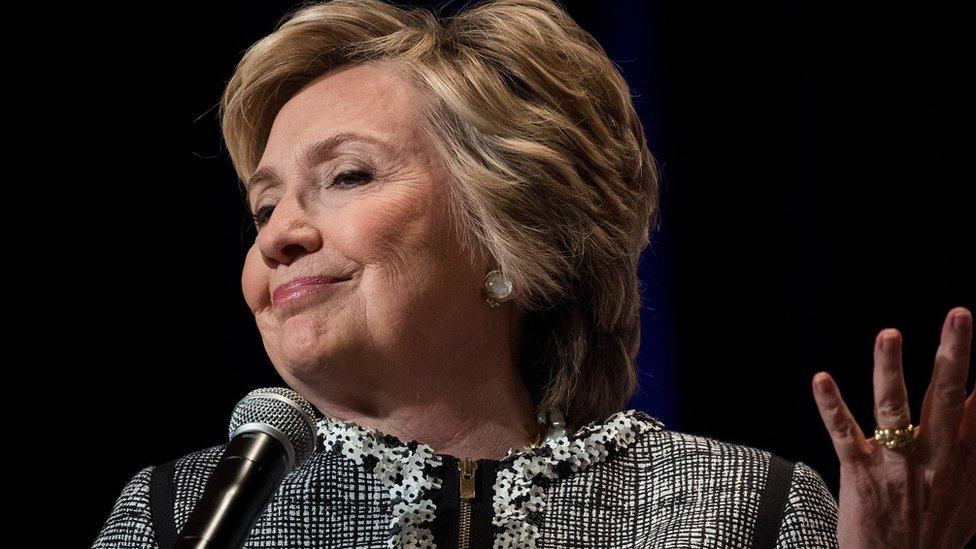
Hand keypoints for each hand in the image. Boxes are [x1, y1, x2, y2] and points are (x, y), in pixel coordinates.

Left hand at [812, 307, 974, 547]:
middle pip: (948, 395)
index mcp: (965, 460)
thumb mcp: (970, 498)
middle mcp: (936, 458)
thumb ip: (974, 452)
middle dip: (956, 352)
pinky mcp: (861, 473)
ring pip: (895, 408)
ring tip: (889, 333)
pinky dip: (831, 405)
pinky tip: (820, 379)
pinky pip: (843, 433)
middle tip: (961, 313)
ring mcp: (897, 465)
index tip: (973, 327)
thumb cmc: (933, 533)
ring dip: (890, 368)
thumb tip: (975, 405)